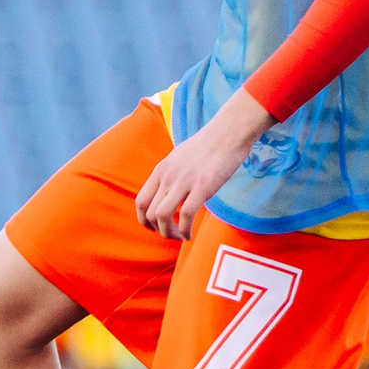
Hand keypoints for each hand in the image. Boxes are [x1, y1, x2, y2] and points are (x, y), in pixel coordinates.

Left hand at [137, 89, 273, 238]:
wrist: (228, 132)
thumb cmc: (208, 146)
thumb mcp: (179, 158)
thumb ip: (170, 175)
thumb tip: (168, 191)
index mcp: (161, 170)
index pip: (140, 202)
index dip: (144, 220)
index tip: (156, 227)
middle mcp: (168, 177)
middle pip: (149, 213)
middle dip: (158, 230)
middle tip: (172, 234)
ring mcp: (184, 182)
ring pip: (162, 216)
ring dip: (169, 233)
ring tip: (181, 235)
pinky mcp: (202, 187)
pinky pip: (186, 216)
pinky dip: (185, 231)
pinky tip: (191, 234)